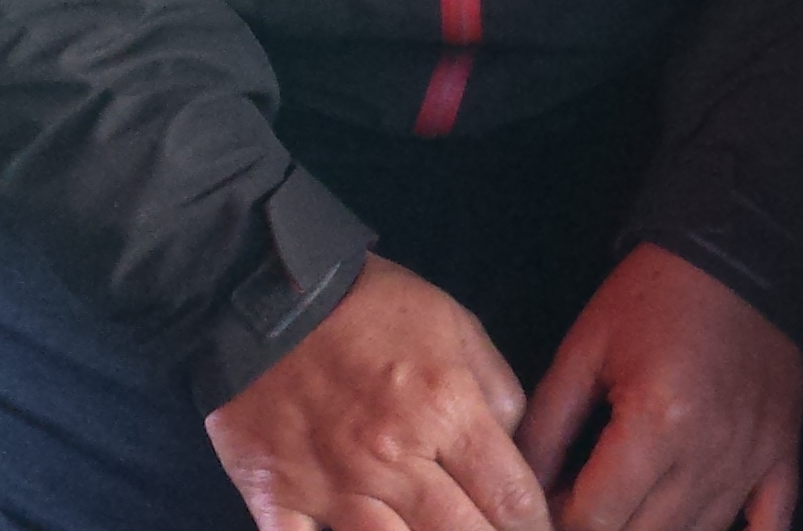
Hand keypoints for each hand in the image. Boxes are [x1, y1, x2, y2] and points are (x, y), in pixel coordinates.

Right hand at [206, 255, 547, 530]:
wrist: (267, 295)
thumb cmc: (371, 308)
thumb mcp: (459, 327)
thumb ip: (498, 392)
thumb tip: (517, 453)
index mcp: (446, 409)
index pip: (510, 495)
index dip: (533, 525)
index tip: (536, 530)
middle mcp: (394, 457)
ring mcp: (333, 486)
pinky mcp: (278, 499)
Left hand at [516, 243, 802, 530]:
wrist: (738, 254)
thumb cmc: (654, 296)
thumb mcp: (583, 351)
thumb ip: (546, 428)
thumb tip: (521, 490)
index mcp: (656, 421)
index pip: (594, 518)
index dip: (557, 522)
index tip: (548, 504)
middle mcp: (708, 451)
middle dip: (601, 530)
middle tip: (582, 506)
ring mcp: (751, 458)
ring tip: (627, 509)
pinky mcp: (781, 453)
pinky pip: (770, 525)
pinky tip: (698, 528)